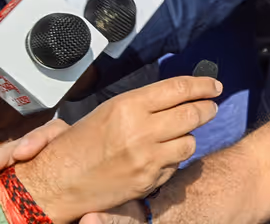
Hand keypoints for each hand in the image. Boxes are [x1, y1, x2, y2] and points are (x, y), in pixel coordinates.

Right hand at [13, 76, 221, 223]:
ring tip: (179, 134)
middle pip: (193, 114)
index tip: (214, 85)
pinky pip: (176, 165)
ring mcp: (147, 158)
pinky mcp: (149, 180)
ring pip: (190, 142)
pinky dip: (174, 159)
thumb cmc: (75, 147)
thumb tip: (174, 95)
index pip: (179, 88)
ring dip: (189, 137)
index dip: (202, 85)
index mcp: (128, 106)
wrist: (54, 185)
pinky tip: (162, 156)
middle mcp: (140, 130)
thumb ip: (143, 103)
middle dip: (207, 108)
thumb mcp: (107, 112)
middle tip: (210, 106)